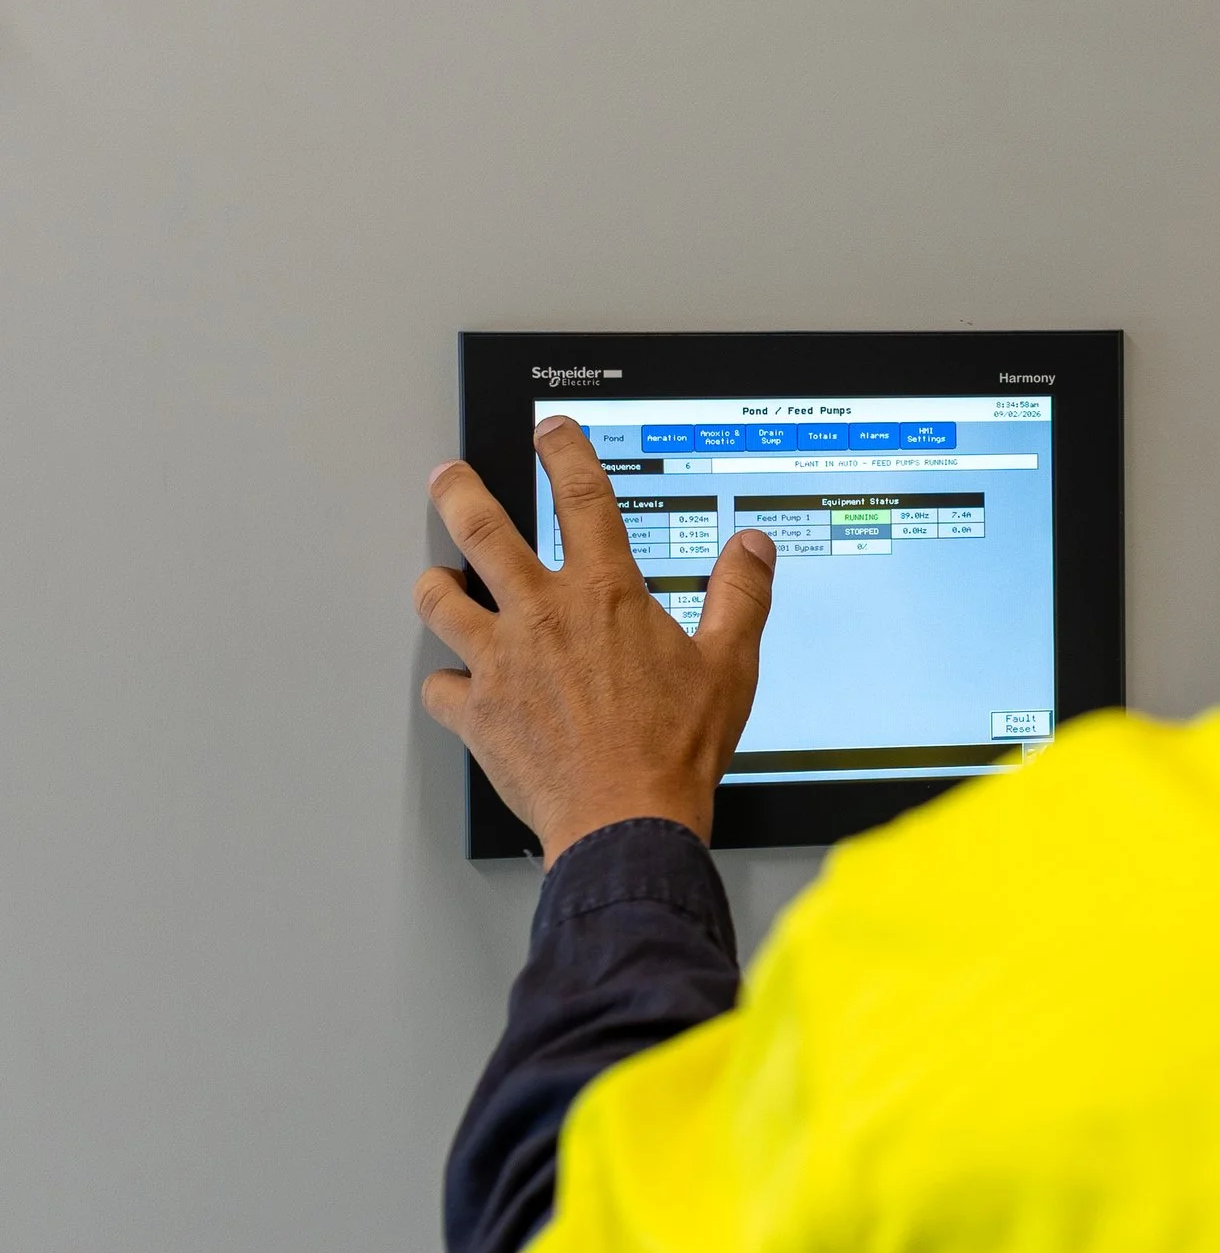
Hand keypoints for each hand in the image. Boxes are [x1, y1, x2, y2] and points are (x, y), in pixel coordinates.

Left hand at [415, 416, 777, 862]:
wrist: (627, 819)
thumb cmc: (675, 749)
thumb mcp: (730, 666)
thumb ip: (741, 597)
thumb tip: (752, 548)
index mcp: (605, 595)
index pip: (581, 497)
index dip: (564, 453)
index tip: (552, 433)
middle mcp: (543, 616)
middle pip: (481, 528)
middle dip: (458, 491)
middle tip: (448, 476)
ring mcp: (501, 663)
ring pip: (440, 599)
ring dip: (435, 584)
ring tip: (436, 577)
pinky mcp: (477, 714)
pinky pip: (441, 688)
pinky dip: (446, 685)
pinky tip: (455, 686)